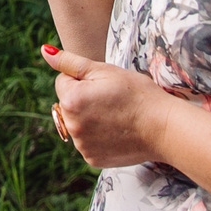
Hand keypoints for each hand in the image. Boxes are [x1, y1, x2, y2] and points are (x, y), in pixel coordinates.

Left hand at [42, 46, 177, 168]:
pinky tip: (118, 132)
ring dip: (89, 119)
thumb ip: (70, 62)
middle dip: (83, 100)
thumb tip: (44, 51)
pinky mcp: (92, 159)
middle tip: (112, 102)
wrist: (165, 128)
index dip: (84, 80)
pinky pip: (87, 142)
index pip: (63, 82)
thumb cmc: (138, 95)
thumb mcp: (105, 71)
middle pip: (67, 104)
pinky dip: (98, 137)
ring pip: (77, 124)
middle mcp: (71, 125)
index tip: (105, 86)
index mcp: (70, 100)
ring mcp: (81, 145)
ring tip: (117, 117)